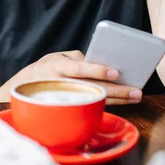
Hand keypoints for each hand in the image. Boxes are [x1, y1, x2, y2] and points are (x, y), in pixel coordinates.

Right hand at [28, 50, 142, 104]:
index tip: (116, 73)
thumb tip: (101, 64)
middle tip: (136, 91)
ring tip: (135, 96)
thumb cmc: (49, 67)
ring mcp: (66, 99)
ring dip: (118, 100)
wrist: (28, 87)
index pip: (79, 69)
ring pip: (95, 100)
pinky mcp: (70, 108)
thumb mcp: (59, 56)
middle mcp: (62, 85)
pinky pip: (92, 106)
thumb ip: (79, 59)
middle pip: (93, 88)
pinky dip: (109, 103)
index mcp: (58, 67)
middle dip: (117, 91)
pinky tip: (124, 101)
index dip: (97, 71)